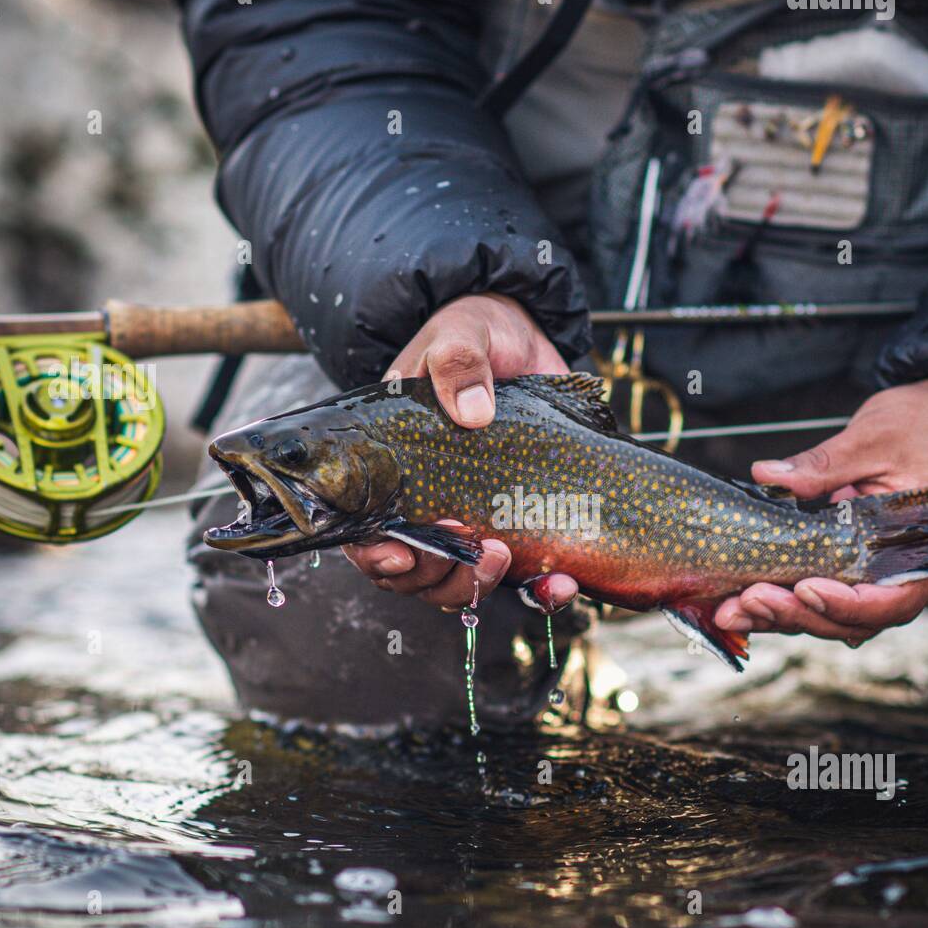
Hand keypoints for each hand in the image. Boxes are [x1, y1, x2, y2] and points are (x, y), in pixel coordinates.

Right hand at [342, 293, 576, 609]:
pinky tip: (562, 584)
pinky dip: (542, 593)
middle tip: (474, 548)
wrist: (530, 340)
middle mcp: (425, 506)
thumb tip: (473, 412)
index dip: (377, 558)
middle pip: (413, 575)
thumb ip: (458, 360)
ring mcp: (475, 520)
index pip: (366, 536)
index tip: (402, 555)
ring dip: (479, 585)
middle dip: (437, 575)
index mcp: (389, 470)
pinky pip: (526, 580)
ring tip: (505, 556)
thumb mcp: (461, 335)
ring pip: (460, 585)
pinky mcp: (522, 525)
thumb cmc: (475, 335)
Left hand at [713, 379, 927, 645]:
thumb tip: (766, 475)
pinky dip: (792, 602)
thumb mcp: (874, 437)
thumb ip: (824, 464)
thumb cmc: (927, 426)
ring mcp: (887, 573)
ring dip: (787, 617)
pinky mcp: (863, 567)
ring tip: (733, 610)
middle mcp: (911, 571)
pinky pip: (831, 597)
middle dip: (798, 616)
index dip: (846, 605)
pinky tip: (750, 602)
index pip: (893, 598)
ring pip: (838, 617)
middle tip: (744, 604)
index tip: (803, 590)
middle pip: (857, 619)